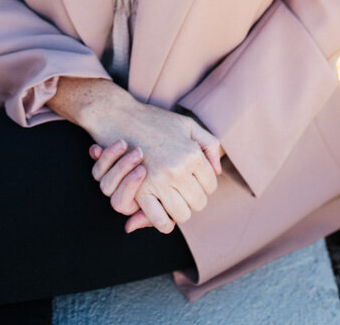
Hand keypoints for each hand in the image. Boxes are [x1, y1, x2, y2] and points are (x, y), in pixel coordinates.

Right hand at [84, 99, 223, 233]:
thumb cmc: (157, 121)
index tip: (195, 180)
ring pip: (182, 214)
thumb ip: (210, 144)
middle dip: (194, 199)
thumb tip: (218, 171)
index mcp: (192, 153)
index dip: (205, 185)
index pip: (211, 185)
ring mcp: (159, 181)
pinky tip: (165, 214)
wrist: (121, 117)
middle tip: (185, 190)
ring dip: (181, 210)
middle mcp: (178, 168)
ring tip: (175, 199)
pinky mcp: (141, 190)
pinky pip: (160, 220)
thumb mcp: (188, 125)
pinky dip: (165, 223)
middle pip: (199, 202)